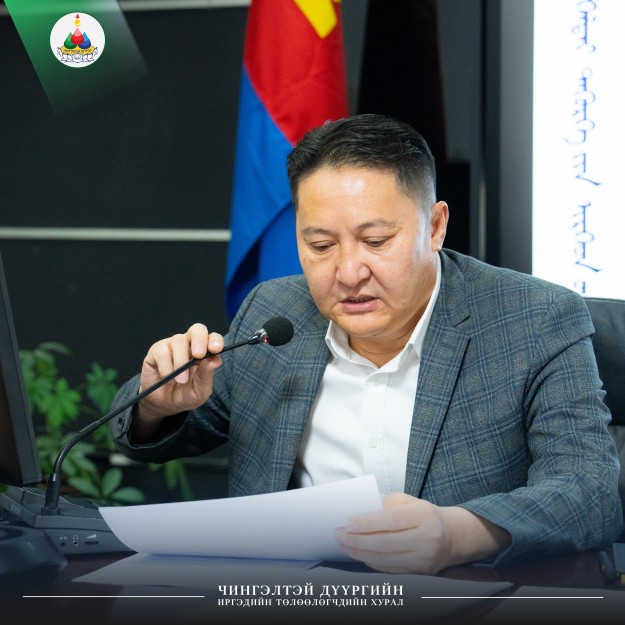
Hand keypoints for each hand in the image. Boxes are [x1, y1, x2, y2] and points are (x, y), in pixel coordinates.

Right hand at [135, 323, 224, 435]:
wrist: (164, 405)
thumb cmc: (185, 395)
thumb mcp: (200, 390)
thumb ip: (207, 375)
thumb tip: (216, 359)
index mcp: (204, 352)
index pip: (213, 338)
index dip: (215, 340)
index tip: (216, 349)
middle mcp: (189, 344)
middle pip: (197, 329)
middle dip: (199, 340)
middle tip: (199, 355)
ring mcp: (172, 345)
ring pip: (178, 341)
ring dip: (180, 362)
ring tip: (181, 380)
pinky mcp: (156, 351)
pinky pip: (162, 352)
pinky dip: (166, 367)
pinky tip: (167, 377)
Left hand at [334, 493, 509, 573]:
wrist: (451, 536)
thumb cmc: (422, 513)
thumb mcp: (407, 501)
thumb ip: (385, 505)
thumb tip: (359, 515)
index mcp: (423, 515)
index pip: (390, 520)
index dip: (367, 523)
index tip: (348, 524)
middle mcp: (426, 538)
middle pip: (385, 543)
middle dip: (357, 541)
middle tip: (338, 535)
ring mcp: (424, 559)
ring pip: (385, 559)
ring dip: (360, 553)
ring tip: (344, 545)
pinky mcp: (420, 572)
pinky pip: (390, 569)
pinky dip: (371, 562)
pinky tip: (359, 554)